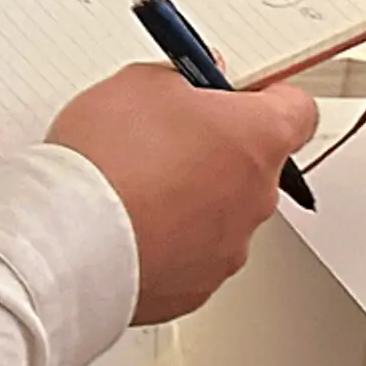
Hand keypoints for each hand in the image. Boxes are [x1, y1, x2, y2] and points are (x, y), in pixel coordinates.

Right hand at [47, 64, 318, 323]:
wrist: (68, 242)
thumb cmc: (107, 163)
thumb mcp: (139, 84)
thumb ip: (182, 77)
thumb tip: (191, 81)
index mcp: (259, 138)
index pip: (297, 110)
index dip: (266, 97)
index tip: (239, 92)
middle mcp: (257, 198)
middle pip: (255, 165)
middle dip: (219, 151)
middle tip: (169, 139)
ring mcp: (229, 248)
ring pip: (223, 214)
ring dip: (193, 201)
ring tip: (137, 189)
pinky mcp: (196, 288)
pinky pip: (192, 256)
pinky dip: (169, 243)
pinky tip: (129, 228)